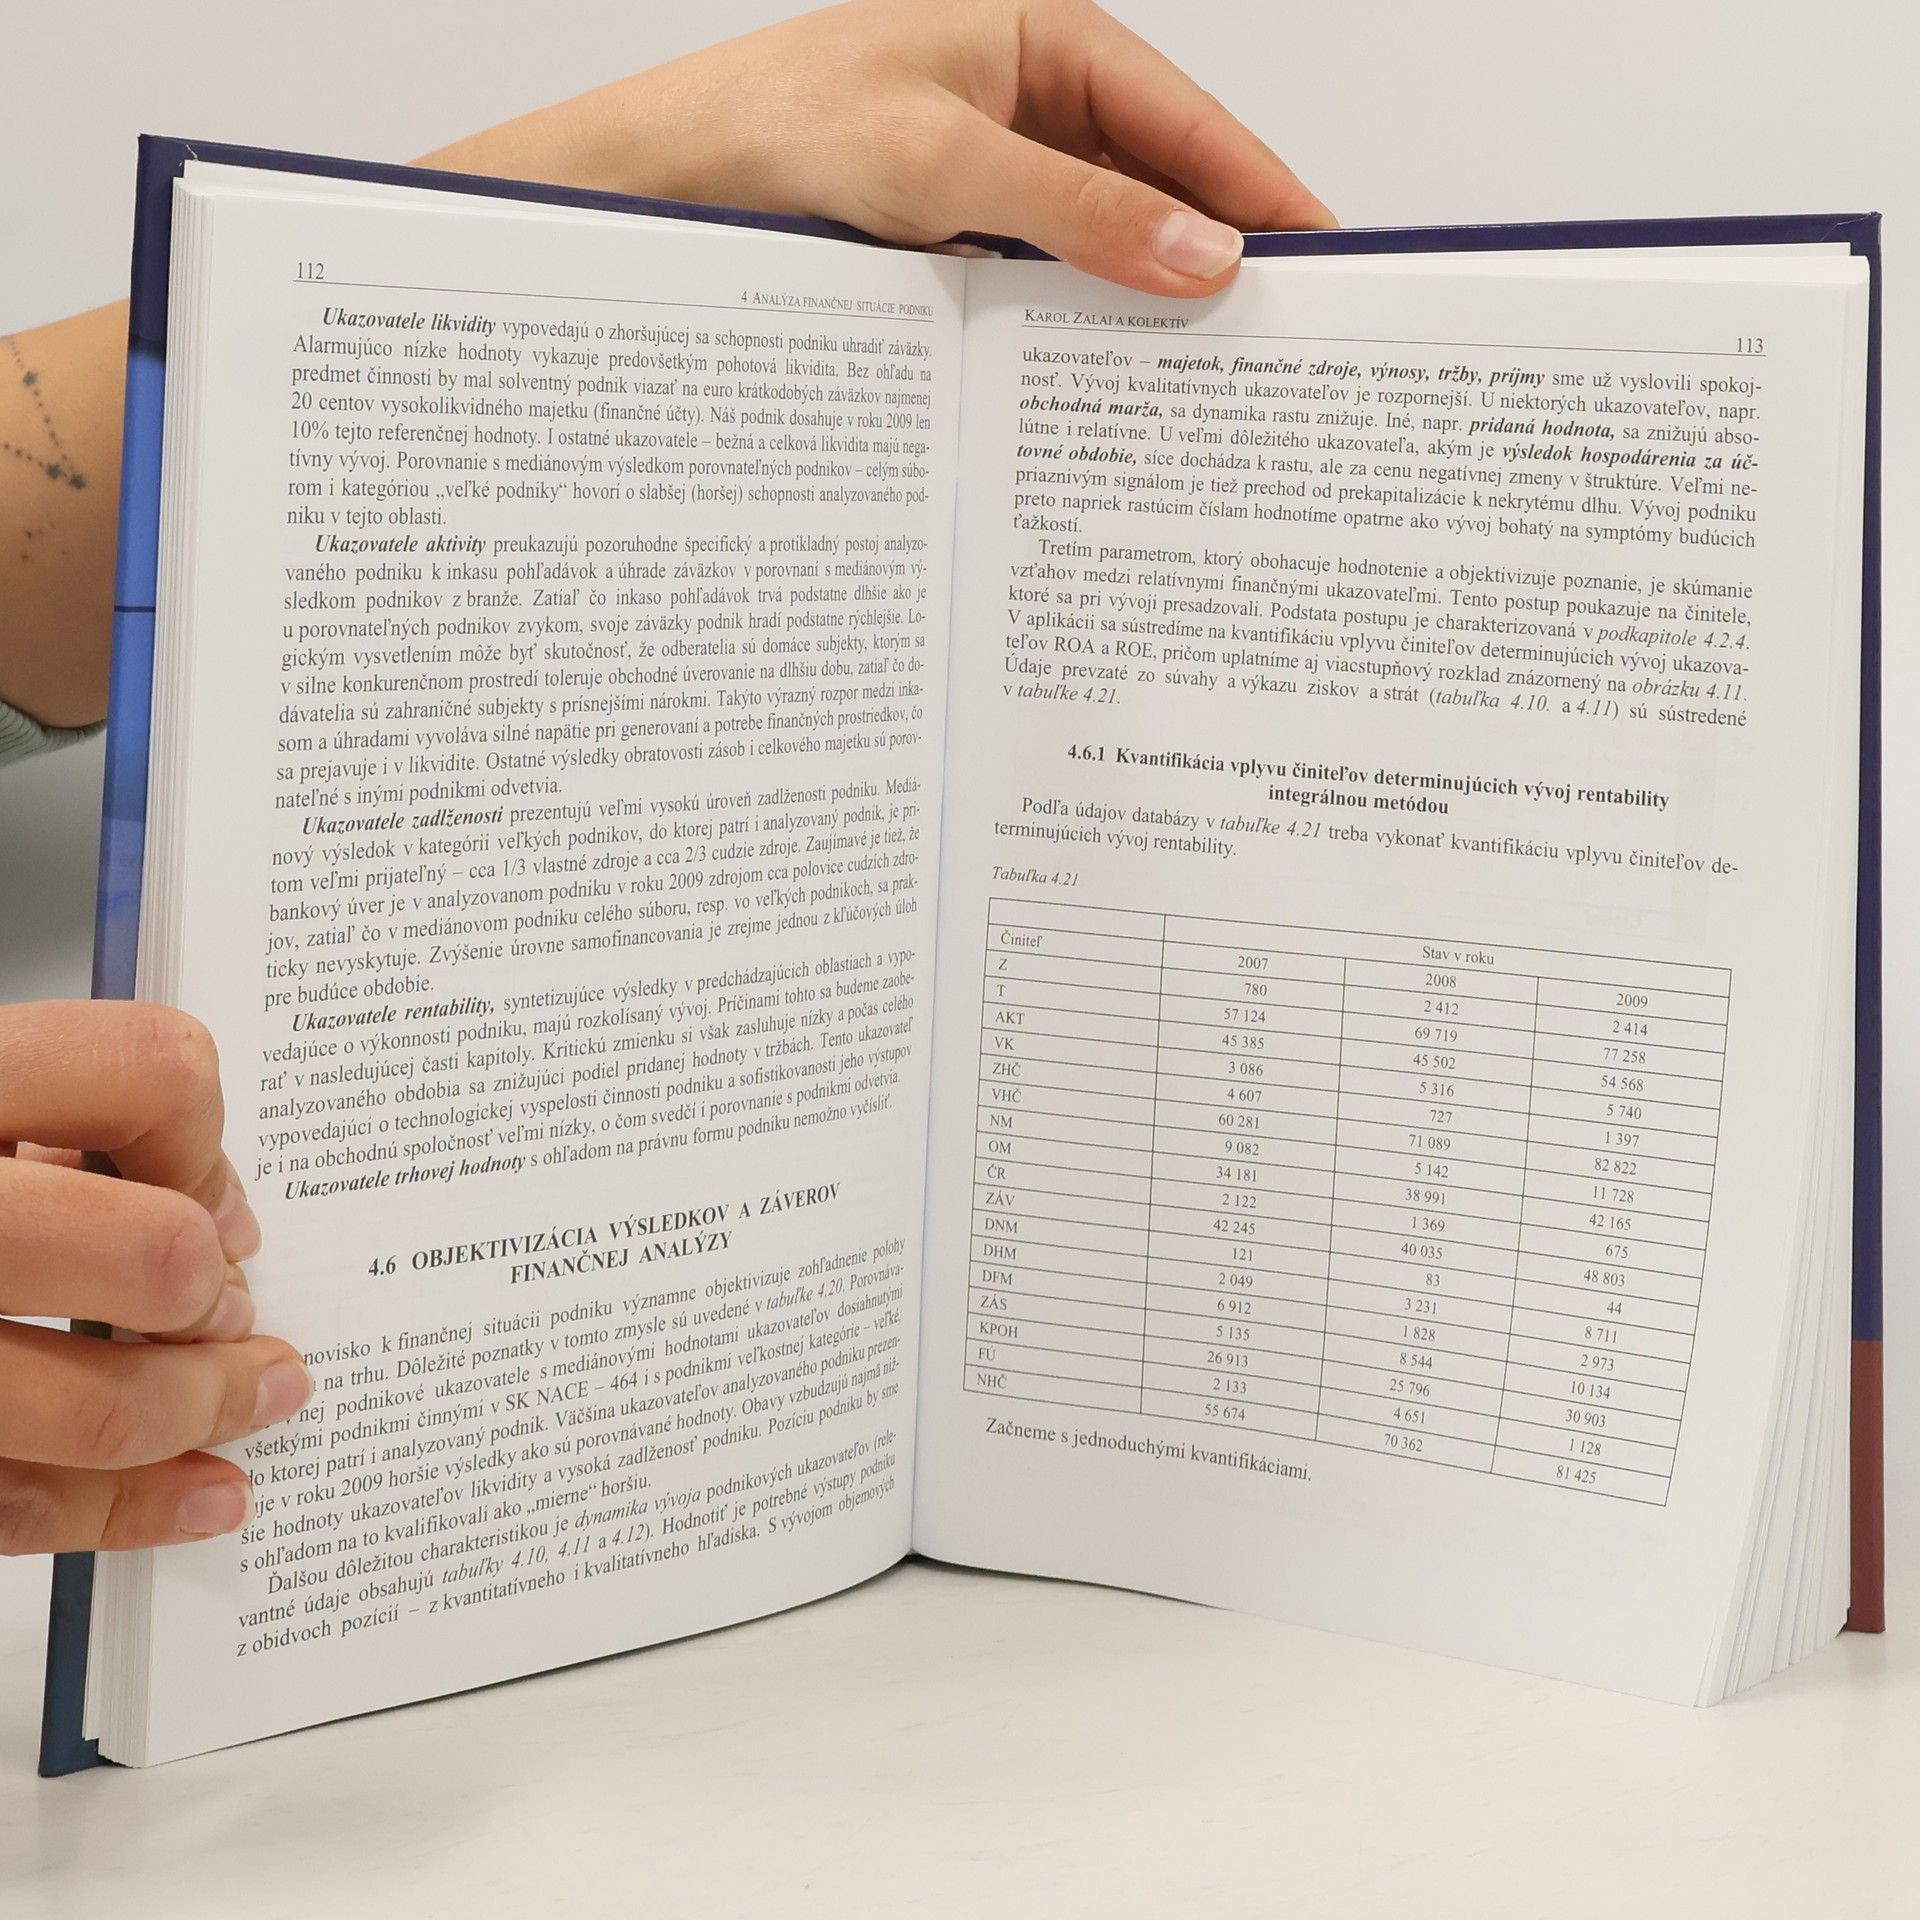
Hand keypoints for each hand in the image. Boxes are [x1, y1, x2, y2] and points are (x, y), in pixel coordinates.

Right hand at [0, 1002, 310, 1553]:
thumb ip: (44, 1114)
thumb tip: (207, 1203)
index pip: (149, 1072)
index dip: (204, 1135)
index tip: (206, 1186)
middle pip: (148, 1256)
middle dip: (215, 1297)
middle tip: (229, 1309)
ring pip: (99, 1407)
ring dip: (207, 1409)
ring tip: (251, 1397)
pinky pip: (18, 1507)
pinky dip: (131, 1510)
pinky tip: (194, 1496)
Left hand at [424, 0, 1333, 296]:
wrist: (669, 178)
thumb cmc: (781, 126)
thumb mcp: (942, 164)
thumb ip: (1079, 213)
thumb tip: (1202, 258)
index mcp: (1047, 41)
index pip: (1189, 123)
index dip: (1262, 192)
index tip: (1323, 260)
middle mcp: (1031, 103)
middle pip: (1160, 186)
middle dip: (1218, 257)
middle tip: (1280, 341)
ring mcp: (998, 173)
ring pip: (1106, 242)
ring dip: (1148, 301)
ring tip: (1209, 377)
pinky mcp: (963, 236)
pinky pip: (1048, 278)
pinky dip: (1082, 323)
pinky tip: (1107, 379)